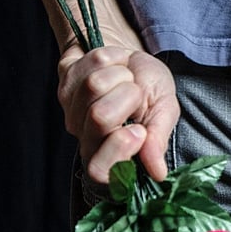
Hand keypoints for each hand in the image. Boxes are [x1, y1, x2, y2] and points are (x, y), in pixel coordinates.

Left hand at [57, 44, 179, 182]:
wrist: (135, 60)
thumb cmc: (151, 89)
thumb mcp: (165, 112)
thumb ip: (159, 140)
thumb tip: (159, 173)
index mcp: (114, 155)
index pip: (99, 170)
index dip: (118, 149)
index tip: (140, 131)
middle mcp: (88, 139)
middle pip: (100, 118)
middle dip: (129, 96)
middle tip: (137, 95)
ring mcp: (72, 112)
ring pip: (94, 86)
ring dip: (120, 75)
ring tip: (127, 78)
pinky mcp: (65, 85)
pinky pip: (89, 65)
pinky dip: (111, 59)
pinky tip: (115, 65)